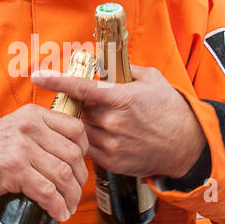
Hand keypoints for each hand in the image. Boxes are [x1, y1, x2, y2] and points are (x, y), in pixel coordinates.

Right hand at [0, 104, 88, 222]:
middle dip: (79, 179)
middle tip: (75, 192)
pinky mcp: (15, 170)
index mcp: (33, 114)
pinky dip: (56, 206)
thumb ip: (41, 134)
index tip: (80, 165)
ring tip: (67, 206)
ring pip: (63, 174)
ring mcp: (22, 148)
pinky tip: (57, 212)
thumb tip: (72, 154)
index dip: (84, 150)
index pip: (75, 128)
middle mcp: (30, 127)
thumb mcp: (16, 129)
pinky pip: (47, 191)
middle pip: (73, 154)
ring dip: (70, 196)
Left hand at [32, 64, 206, 178]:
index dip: (56, 81)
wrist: (187, 145)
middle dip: (84, 106)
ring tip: (107, 121)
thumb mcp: (152, 79)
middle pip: (80, 110)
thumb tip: (103, 61)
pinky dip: (92, 140)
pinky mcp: (112, 162)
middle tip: (98, 104)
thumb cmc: (171, 109)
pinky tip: (108, 135)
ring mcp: (112, 144)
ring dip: (87, 123)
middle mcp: (114, 122)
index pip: (81, 88)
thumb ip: (124, 69)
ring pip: (81, 130)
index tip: (37, 76)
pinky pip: (88, 149)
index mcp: (122, 98)